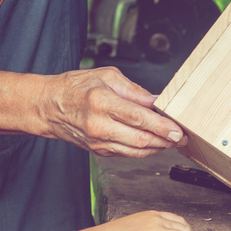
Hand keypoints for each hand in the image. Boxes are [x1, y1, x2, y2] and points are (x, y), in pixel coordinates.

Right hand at [41, 67, 187, 156]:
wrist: (48, 107)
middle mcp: (99, 126)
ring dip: (158, 148)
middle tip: (182, 137)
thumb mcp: (107, 76)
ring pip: (136, 151)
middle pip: (140, 139)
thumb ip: (134, 90)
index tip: (178, 129)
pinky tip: (155, 143)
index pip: (138, 119)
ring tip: (173, 141)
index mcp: (102, 103)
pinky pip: (127, 154)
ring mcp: (99, 142)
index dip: (162, 126)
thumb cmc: (76, 87)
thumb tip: (156, 100)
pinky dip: (144, 149)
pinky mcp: (99, 151)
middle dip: (166, 140)